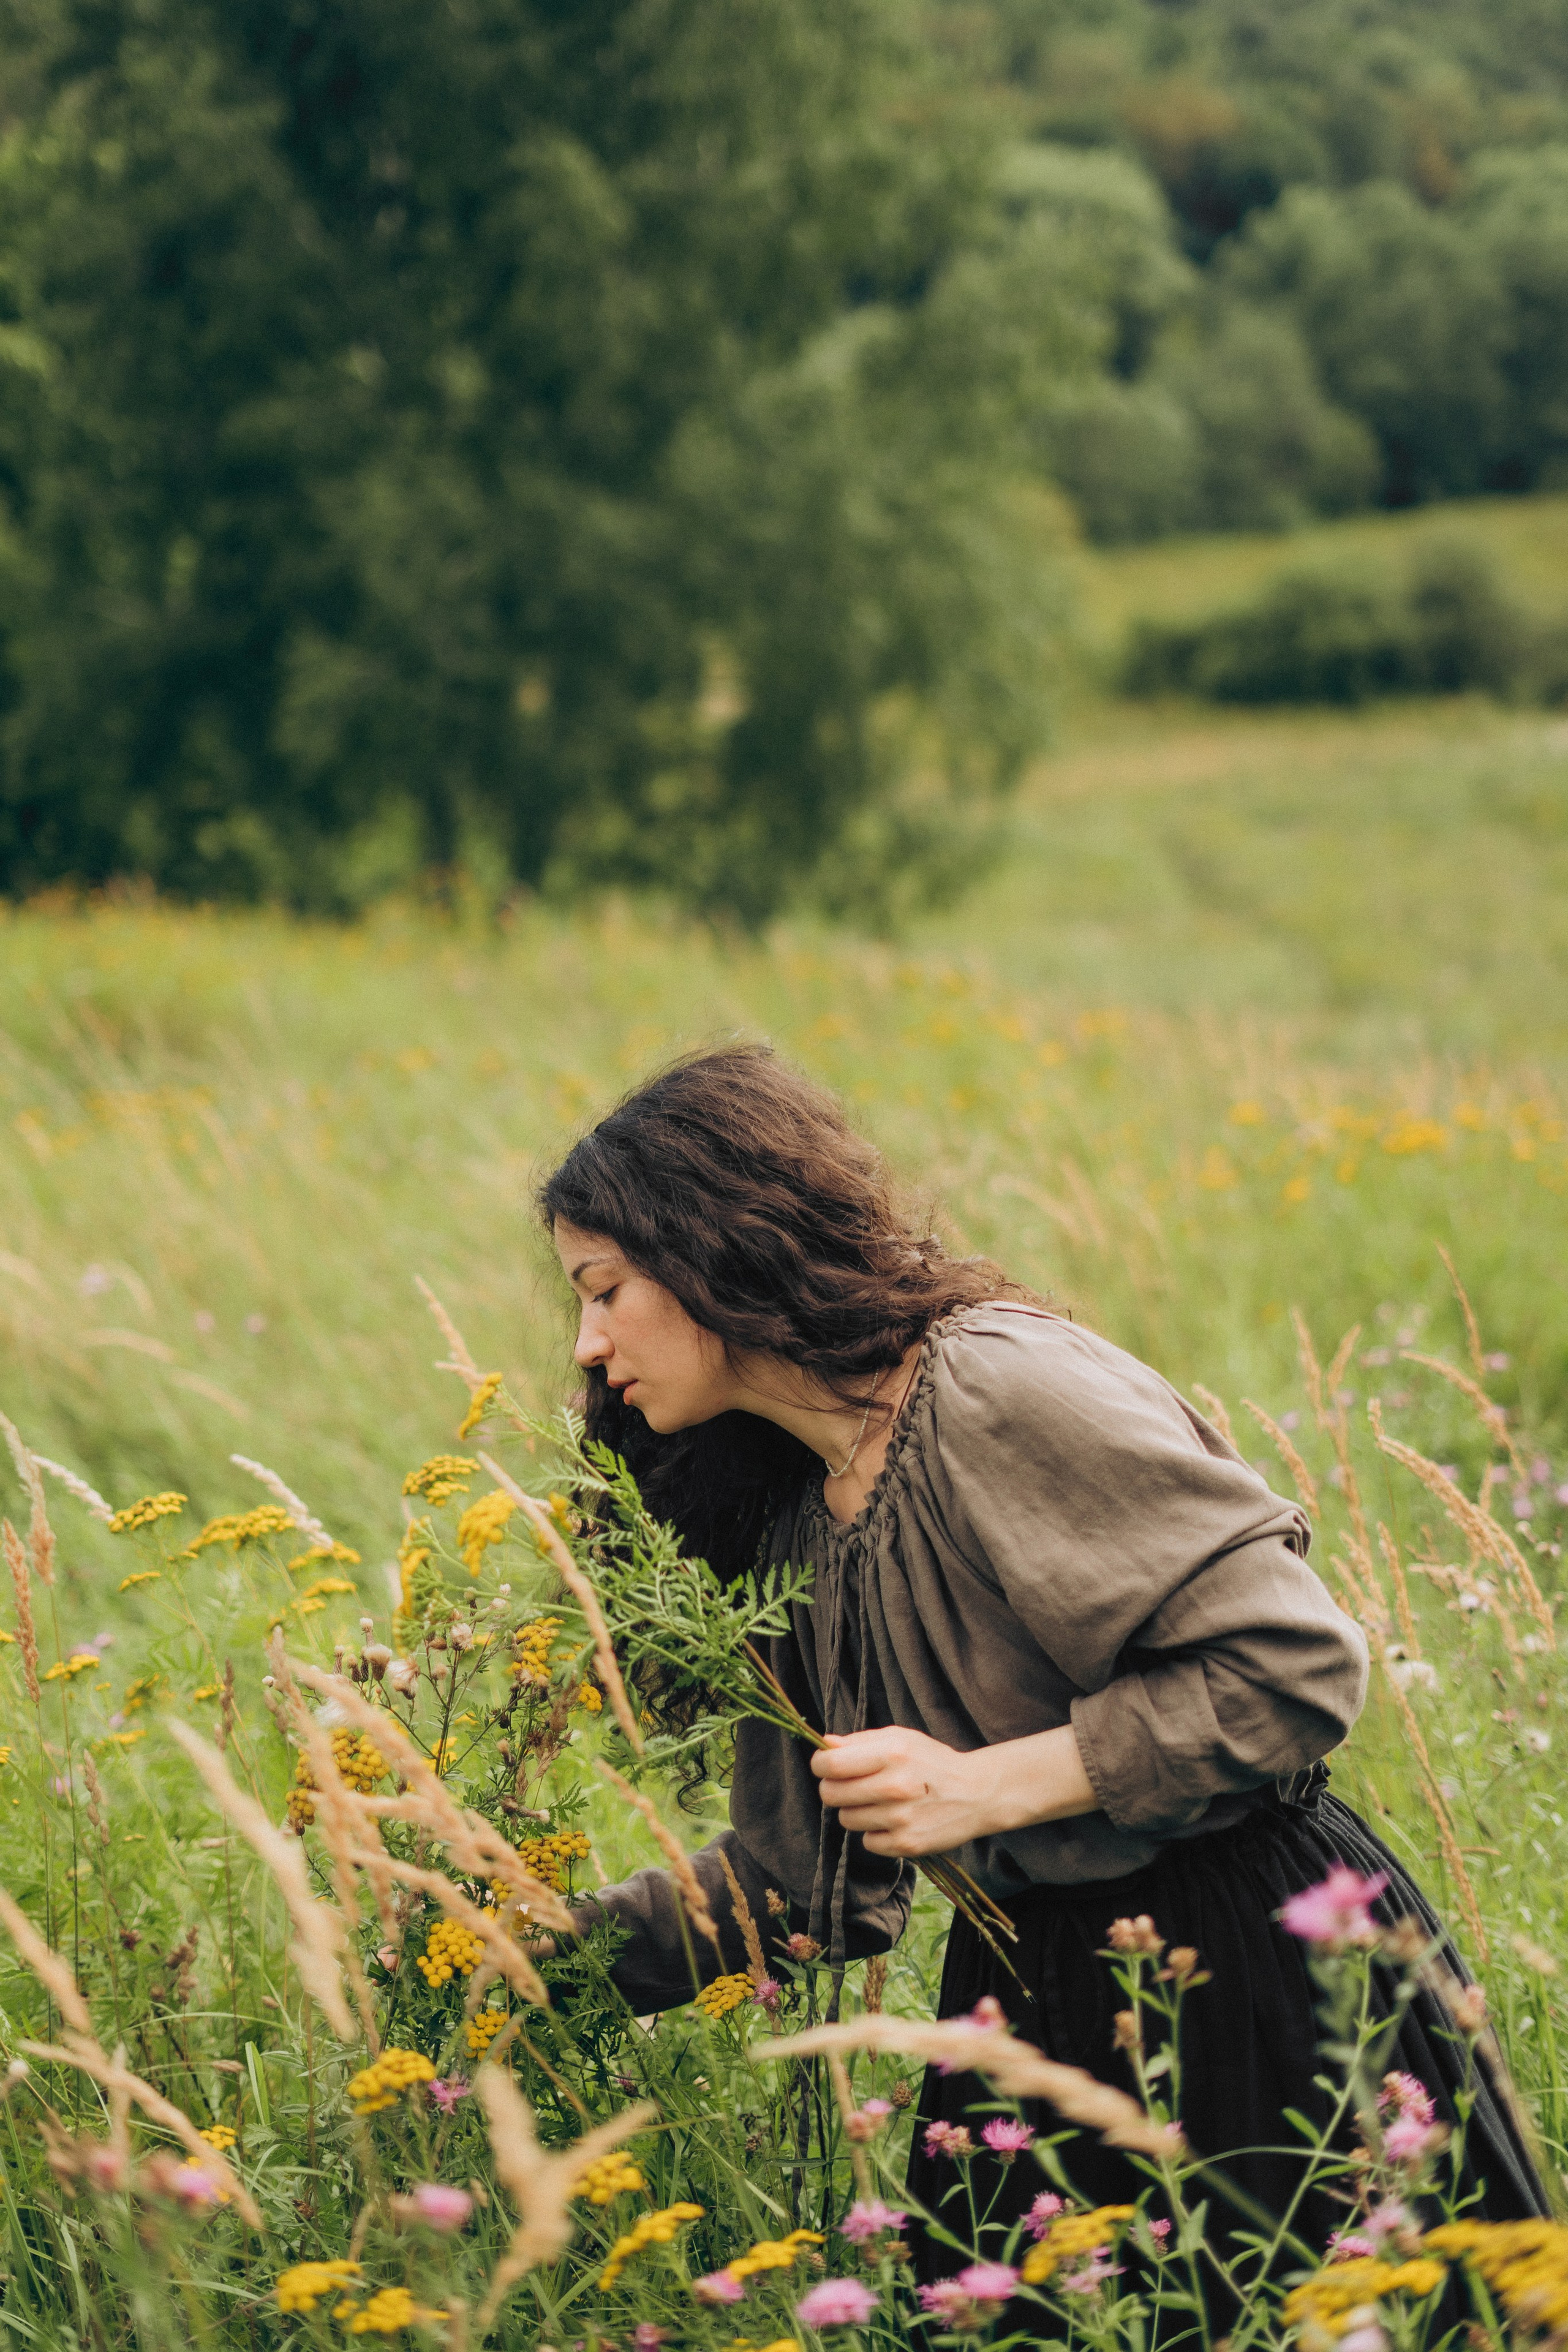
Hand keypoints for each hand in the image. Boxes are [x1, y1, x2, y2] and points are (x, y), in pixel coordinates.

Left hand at [810, 1727, 992, 1857]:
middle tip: (851, 1785)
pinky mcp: (907, 1845)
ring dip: (856, 1811)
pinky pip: (867, 1842)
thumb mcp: (901, 1739)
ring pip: (846, 1820)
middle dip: (834, 1788)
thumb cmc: (932, 1762)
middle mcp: (895, 1787)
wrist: (976, 1794)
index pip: (831, 1765)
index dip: (820, 1765)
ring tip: (880, 1802)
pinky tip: (894, 1821)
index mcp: (891, 1754)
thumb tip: (825, 1744)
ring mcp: (901, 1819)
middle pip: (831, 1795)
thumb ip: (860, 1741)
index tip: (825, 1765)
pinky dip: (875, 1833)